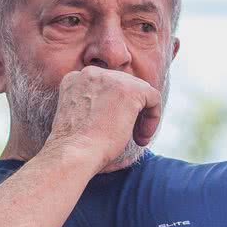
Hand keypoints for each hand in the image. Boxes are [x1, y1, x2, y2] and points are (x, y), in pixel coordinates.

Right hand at [44, 66, 161, 171]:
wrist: (74, 153)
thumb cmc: (74, 148)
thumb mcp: (78, 120)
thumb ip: (92, 108)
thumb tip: (121, 119)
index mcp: (73, 79)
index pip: (102, 86)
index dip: (111, 107)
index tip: (110, 127)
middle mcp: (90, 73)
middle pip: (122, 85)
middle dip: (128, 110)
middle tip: (127, 135)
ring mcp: (110, 78)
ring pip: (139, 91)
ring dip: (140, 116)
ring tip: (136, 138)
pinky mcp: (130, 89)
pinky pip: (153, 98)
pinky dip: (153, 118)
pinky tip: (141, 138)